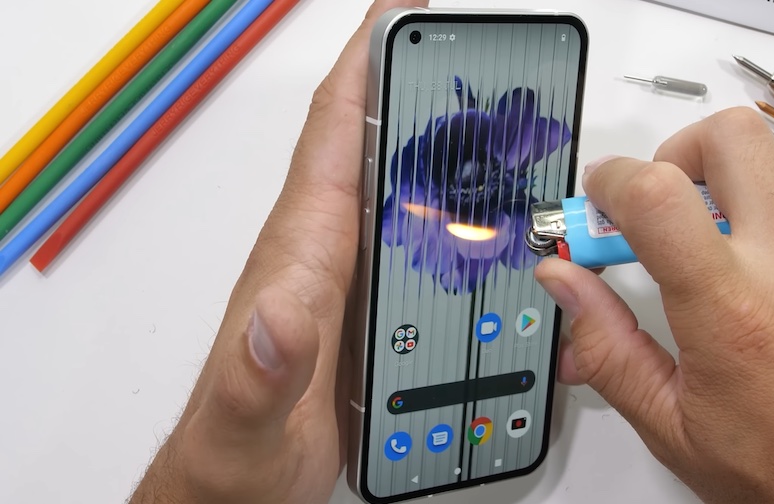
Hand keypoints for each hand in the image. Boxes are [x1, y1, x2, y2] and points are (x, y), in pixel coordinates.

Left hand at [129, 1, 426, 501]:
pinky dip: (445, 210)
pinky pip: (412, 239)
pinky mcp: (366, 308)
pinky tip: (475, 210)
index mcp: (303, 253)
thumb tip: (279, 313)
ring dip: (438, 144)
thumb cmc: (238, 449)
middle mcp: (326, 251)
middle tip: (463, 53)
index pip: (333, 136)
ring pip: (399, 190)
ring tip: (485, 112)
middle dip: (417, 87)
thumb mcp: (249, 418)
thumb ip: (264, 369)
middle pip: (373, 146)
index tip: (400, 14)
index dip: (365, 66)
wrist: (241, 487)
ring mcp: (347, 276)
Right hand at [539, 108, 773, 502]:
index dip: (610, 182)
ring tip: (719, 225)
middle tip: (662, 202)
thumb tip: (564, 283)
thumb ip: (606, 345)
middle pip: (730, 136)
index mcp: (733, 312)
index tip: (603, 200)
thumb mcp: (673, 425)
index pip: (655, 193)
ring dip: (738, 170)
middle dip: (676, 153)